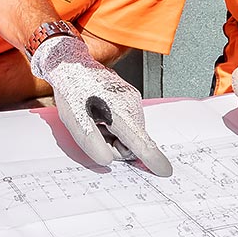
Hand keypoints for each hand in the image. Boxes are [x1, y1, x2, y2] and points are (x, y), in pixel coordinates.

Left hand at [30, 32, 173, 175]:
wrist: (73, 65)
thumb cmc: (72, 91)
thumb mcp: (75, 121)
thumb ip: (91, 143)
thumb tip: (107, 161)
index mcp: (119, 112)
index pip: (139, 141)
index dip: (152, 158)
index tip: (165, 171)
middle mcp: (132, 104)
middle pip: (132, 143)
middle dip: (114, 145)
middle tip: (95, 133)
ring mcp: (133, 100)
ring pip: (130, 134)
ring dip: (113, 136)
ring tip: (96, 121)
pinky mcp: (131, 98)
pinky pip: (128, 124)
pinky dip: (116, 126)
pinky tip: (101, 115)